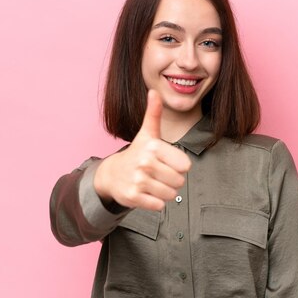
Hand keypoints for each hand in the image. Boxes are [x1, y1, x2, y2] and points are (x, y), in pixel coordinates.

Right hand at [94, 90, 191, 210]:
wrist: (112, 173)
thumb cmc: (137, 153)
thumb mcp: (147, 133)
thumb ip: (154, 113)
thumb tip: (154, 91)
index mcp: (153, 147)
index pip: (186, 165)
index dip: (179, 166)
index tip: (167, 162)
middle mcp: (145, 163)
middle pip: (180, 181)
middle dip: (172, 180)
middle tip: (159, 174)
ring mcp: (138, 181)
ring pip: (171, 195)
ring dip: (165, 192)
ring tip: (153, 183)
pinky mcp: (133, 197)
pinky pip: (159, 205)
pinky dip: (156, 202)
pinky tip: (146, 193)